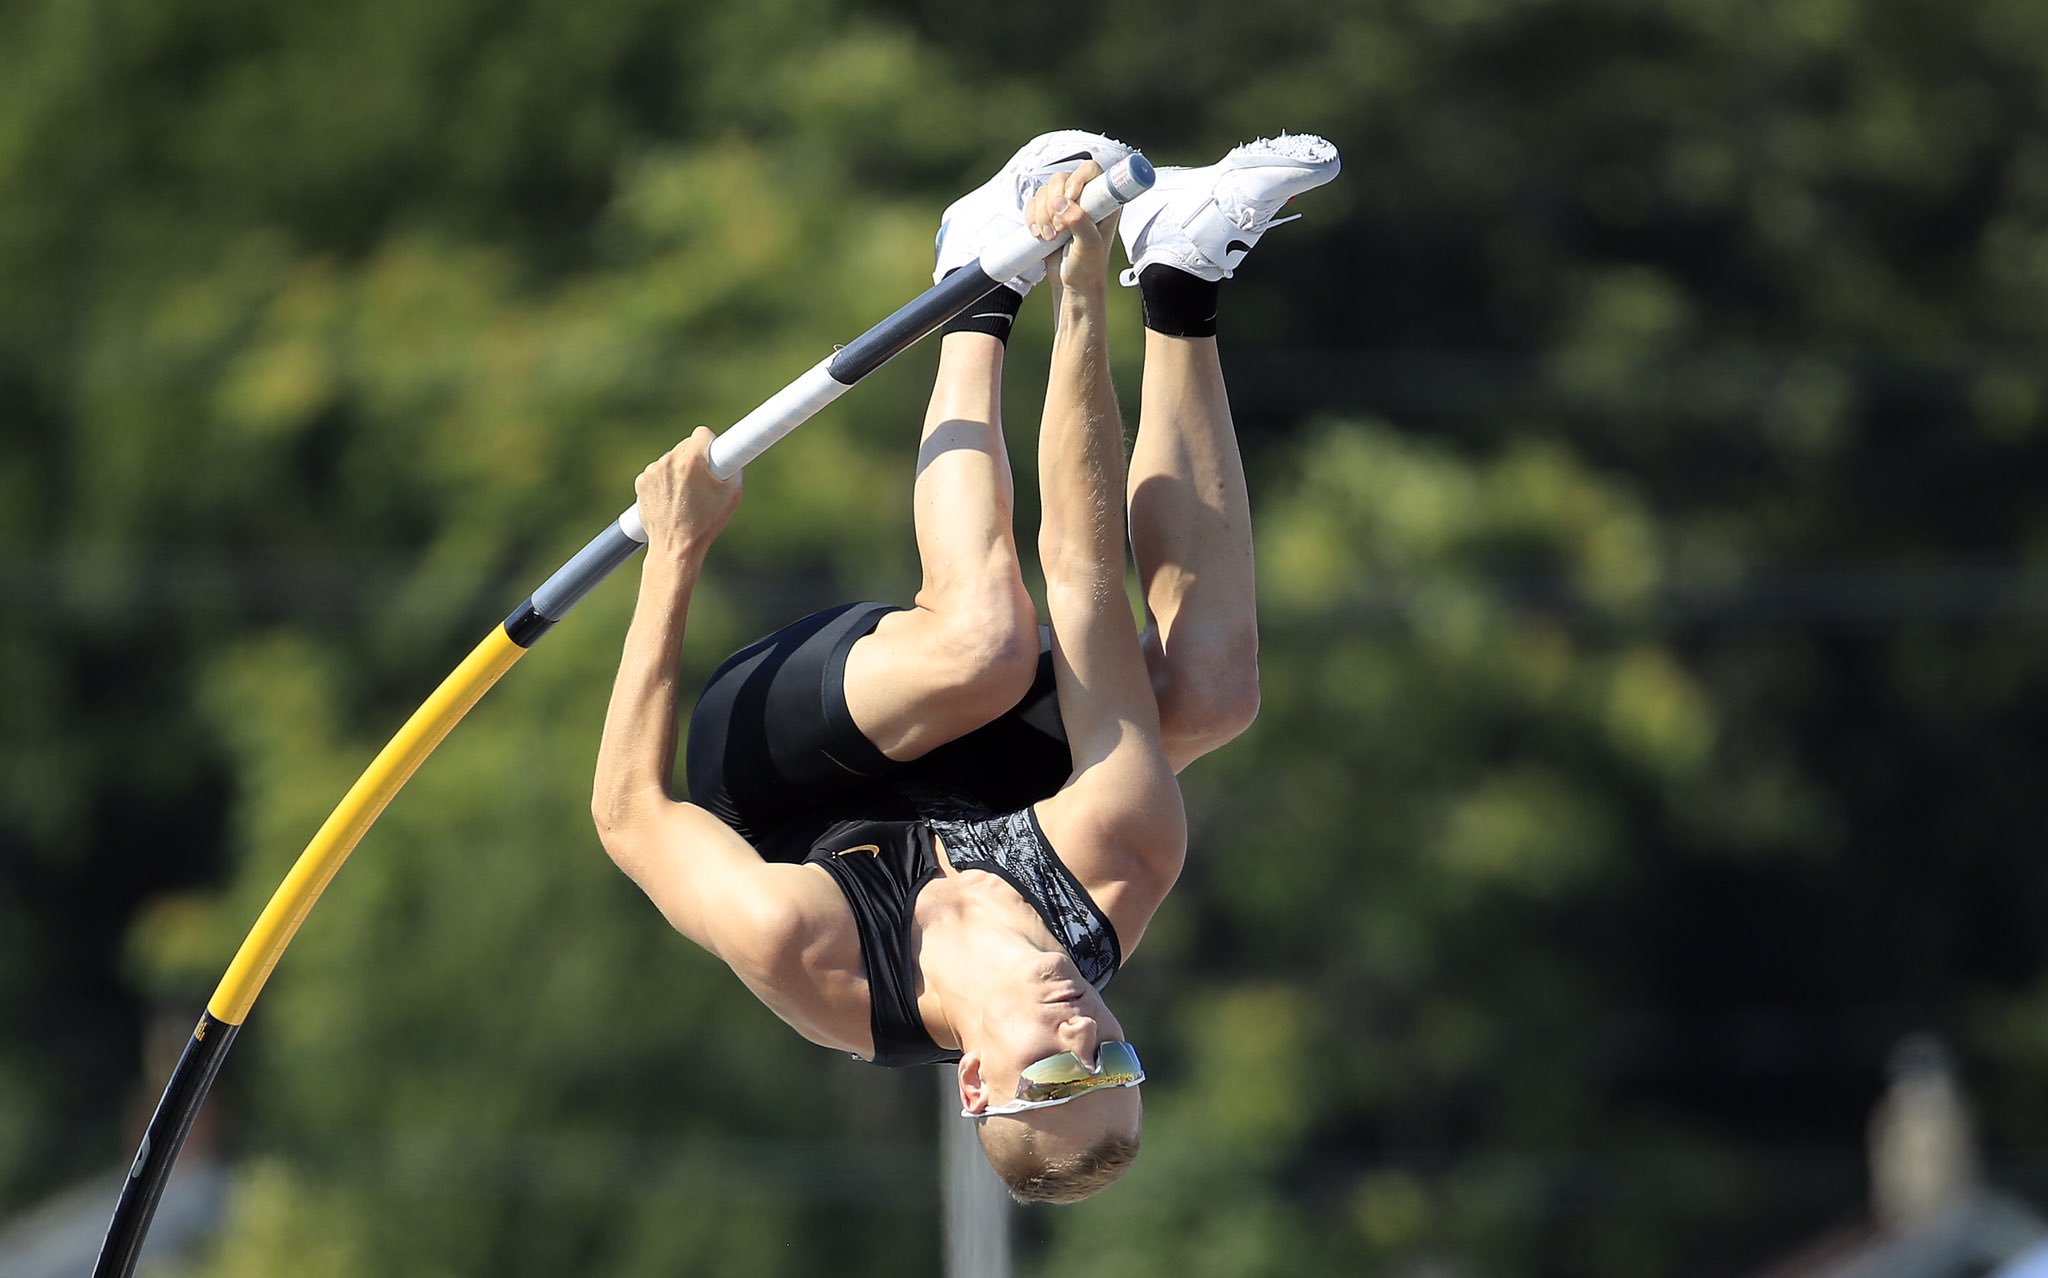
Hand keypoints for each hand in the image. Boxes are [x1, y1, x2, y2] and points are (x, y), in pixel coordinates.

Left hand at [634, 426, 741, 561]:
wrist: (675, 548)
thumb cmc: (706, 524)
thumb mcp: (732, 495)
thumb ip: (734, 468)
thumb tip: (731, 454)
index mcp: (691, 462)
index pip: (702, 433)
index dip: (711, 443)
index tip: (713, 453)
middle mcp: (668, 462)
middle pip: (686, 445)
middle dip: (695, 458)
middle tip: (703, 480)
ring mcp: (652, 471)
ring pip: (671, 458)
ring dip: (679, 469)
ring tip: (687, 496)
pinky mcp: (641, 481)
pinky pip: (658, 471)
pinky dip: (665, 480)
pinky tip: (672, 499)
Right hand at [1025, 161, 1116, 294]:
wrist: (1073, 284)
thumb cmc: (1089, 267)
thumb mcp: (1090, 247)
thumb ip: (1080, 222)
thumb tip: (1061, 203)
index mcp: (1103, 202)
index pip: (1091, 170)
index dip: (1077, 179)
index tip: (1070, 198)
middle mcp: (1085, 199)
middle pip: (1061, 178)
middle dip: (1053, 202)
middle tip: (1059, 227)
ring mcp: (1066, 206)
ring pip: (1045, 191)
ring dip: (1042, 214)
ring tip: (1050, 237)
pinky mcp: (1049, 214)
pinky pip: (1034, 203)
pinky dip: (1032, 217)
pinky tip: (1038, 234)